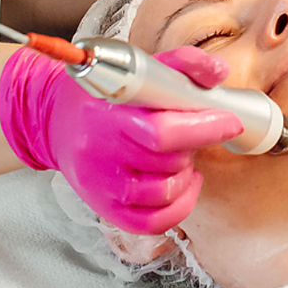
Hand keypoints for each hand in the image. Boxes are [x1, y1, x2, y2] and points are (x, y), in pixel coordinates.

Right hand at [0, 45, 241, 234]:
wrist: (57, 121)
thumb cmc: (106, 96)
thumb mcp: (141, 70)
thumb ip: (183, 64)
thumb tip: (219, 72)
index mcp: (110, 116)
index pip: (161, 133)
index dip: (203, 129)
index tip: (230, 121)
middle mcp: (101, 155)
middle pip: (166, 163)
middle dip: (194, 146)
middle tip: (195, 130)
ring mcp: (100, 187)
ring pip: (163, 194)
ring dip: (186, 175)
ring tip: (182, 155)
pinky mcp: (104, 209)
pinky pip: (151, 223)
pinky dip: (179, 207)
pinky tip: (183, 184)